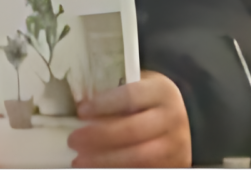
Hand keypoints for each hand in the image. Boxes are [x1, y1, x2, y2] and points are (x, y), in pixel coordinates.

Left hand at [66, 71, 189, 167]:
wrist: (174, 119)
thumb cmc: (145, 100)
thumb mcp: (134, 86)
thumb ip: (112, 94)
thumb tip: (79, 109)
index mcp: (162, 91)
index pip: (130, 96)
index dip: (104, 104)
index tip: (80, 112)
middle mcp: (174, 117)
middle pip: (134, 130)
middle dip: (99, 137)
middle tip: (73, 140)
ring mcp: (177, 145)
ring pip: (139, 157)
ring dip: (105, 160)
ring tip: (79, 160)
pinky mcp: (175, 165)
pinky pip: (143, 169)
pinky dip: (117, 169)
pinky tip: (97, 167)